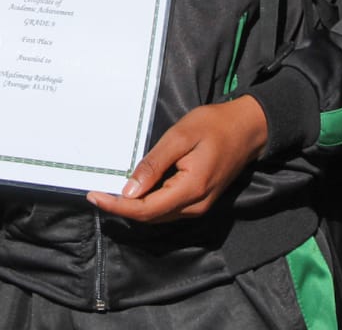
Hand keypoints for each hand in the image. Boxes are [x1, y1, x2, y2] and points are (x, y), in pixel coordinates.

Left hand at [87, 96, 267, 222]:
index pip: (146, 210)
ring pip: (158, 215)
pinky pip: (168, 208)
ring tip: (108, 192)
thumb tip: (129, 191)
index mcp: (191, 190)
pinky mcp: (200, 200)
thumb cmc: (214, 126)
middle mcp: (195, 205)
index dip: (117, 206)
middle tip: (95, 193)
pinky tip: (134, 190)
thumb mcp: (180, 137)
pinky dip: (147, 203)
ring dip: (133, 208)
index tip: (93, 196)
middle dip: (120, 208)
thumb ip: (154, 165)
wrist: (248, 128)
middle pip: (150, 216)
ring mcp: (199, 205)